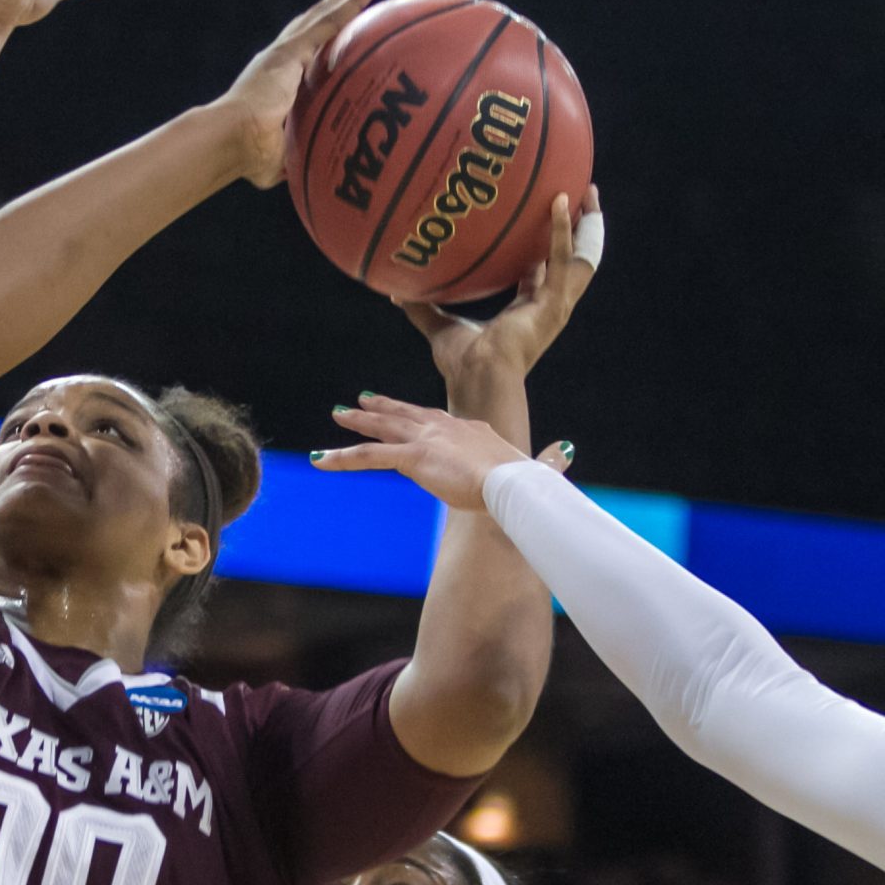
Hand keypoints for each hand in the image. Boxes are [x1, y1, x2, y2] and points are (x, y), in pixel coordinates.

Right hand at [213, 0, 378, 186]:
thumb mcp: (277, 159)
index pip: (306, 55)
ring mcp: (286, 52)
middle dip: (334, 4)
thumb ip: (293, 160)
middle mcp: (280, 60)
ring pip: (322, 15)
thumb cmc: (246, 156)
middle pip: (314, 24)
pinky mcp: (291, 51)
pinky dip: (347, 5)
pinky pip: (328, 22)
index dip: (322, 40)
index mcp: (276, 82)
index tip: (338, 30)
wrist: (232, 139)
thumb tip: (308, 179)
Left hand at [309, 393, 571, 510]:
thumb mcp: (537, 469)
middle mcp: (445, 428)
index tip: (410, 414)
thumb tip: (565, 452)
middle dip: (383, 408)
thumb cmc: (527, 482)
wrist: (512, 483)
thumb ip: (548, 461)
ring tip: (336, 417)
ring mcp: (426, 440)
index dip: (423, 418)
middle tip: (362, 400)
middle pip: (407, 415)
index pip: (441, 422)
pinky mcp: (412, 457)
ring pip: (382, 430)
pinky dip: (341, 458)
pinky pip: (368, 457)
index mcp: (472, 431)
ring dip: (357, 424)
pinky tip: (319, 461)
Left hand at [401, 186, 603, 389]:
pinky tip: (557, 202)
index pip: (545, 271)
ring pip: (584, 258)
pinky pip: (563, 260)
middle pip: (576, 260)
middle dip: (582, 228)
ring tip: (587, 191)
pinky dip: (561, 231)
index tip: (545, 215)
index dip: (547, 244)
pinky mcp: (554, 305)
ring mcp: (556, 306)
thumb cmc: (462, 363)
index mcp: (529, 310)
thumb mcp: (440, 327)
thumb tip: (394, 290)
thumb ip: (422, 307)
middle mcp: (548, 306)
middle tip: (582, 194)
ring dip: (589, 224)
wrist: (476, 378)